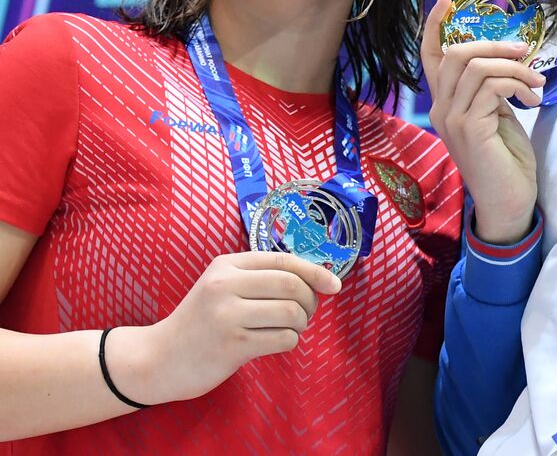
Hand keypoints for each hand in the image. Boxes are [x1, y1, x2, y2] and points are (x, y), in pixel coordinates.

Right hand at [112, 251, 340, 403]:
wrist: (157, 359)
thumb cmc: (200, 322)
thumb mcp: (221, 286)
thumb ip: (259, 277)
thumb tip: (316, 278)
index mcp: (226, 265)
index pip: (283, 261)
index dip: (316, 271)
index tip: (335, 285)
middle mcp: (225, 285)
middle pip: (293, 286)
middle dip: (310, 302)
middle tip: (303, 315)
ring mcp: (227, 316)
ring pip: (292, 313)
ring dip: (300, 325)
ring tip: (288, 330)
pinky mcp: (232, 346)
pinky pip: (283, 339)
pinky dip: (289, 342)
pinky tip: (274, 344)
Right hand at [422, 0, 541, 243]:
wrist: (509, 203)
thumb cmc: (507, 161)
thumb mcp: (499, 115)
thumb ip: (493, 89)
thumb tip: (510, 59)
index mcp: (446, 104)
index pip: (430, 57)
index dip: (434, 25)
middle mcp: (441, 110)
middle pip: (455, 53)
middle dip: (495, 45)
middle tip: (527, 53)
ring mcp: (451, 119)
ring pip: (476, 66)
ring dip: (514, 67)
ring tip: (537, 83)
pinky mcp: (469, 128)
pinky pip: (491, 86)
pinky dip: (517, 83)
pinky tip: (532, 100)